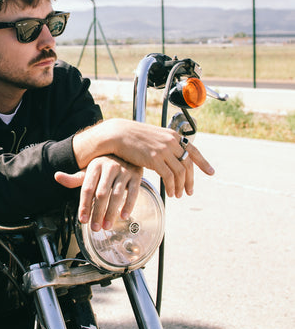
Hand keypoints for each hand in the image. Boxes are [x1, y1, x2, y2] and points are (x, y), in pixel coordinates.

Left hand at [55, 155, 142, 231]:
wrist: (125, 151)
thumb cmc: (105, 165)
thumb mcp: (89, 171)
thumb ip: (74, 178)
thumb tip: (57, 176)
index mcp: (95, 166)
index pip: (87, 188)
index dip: (84, 205)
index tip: (83, 220)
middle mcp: (109, 167)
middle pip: (101, 194)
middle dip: (97, 213)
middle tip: (95, 228)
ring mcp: (124, 171)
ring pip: (117, 195)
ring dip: (111, 213)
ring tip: (107, 226)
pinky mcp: (136, 175)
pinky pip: (133, 192)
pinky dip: (129, 205)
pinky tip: (123, 216)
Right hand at [72, 118, 214, 199]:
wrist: (118, 134)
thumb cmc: (133, 136)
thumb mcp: (154, 136)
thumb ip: (166, 145)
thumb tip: (172, 156)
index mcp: (173, 136)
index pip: (193, 150)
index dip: (203, 163)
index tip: (211, 172)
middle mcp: (171, 142)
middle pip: (188, 165)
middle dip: (190, 180)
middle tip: (189, 191)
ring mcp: (164, 150)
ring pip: (180, 173)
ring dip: (180, 186)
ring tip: (178, 195)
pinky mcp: (154, 159)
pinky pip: (169, 177)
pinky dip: (171, 187)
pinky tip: (169, 192)